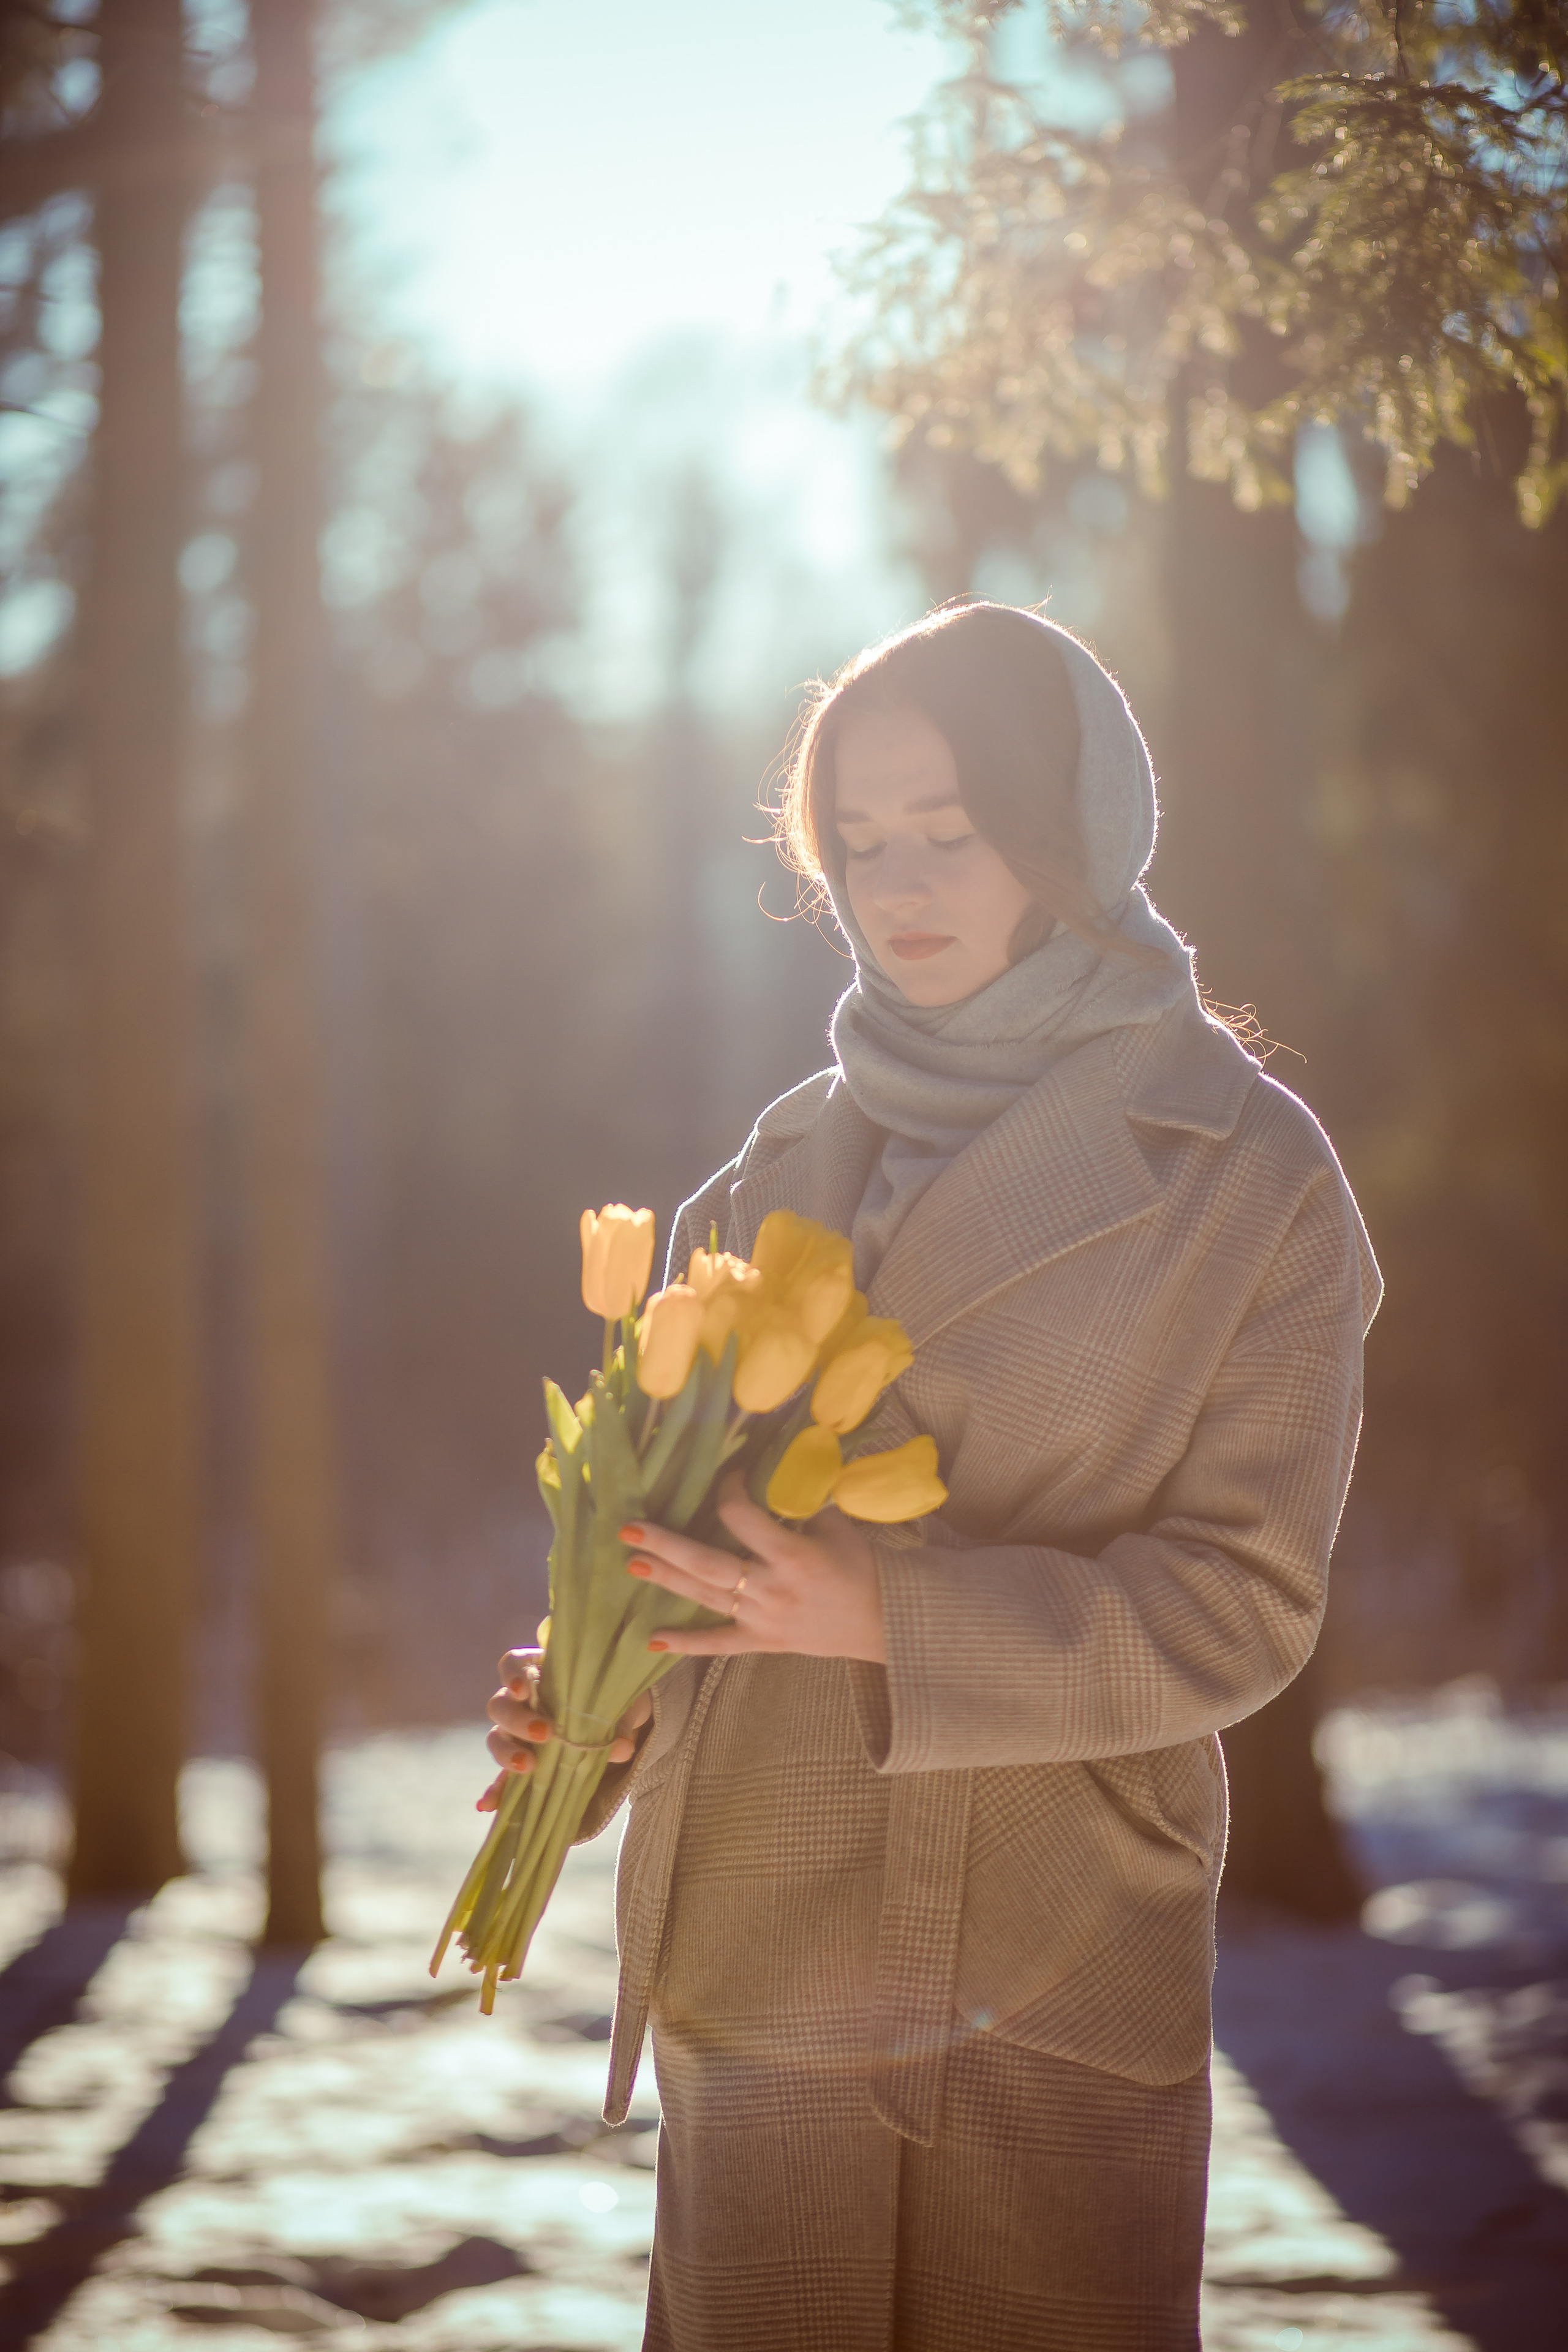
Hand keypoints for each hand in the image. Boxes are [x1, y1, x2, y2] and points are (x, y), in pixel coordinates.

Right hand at [477, 1648, 652, 1812]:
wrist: (621, 1725)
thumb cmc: (615, 1699)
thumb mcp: (624, 1704)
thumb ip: (622, 1721)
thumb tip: (622, 1748)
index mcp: (541, 1673)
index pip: (514, 1664)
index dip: (512, 1674)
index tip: (522, 1689)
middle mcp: (522, 1702)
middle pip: (501, 1704)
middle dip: (518, 1719)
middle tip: (544, 1733)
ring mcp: (518, 1733)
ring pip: (498, 1737)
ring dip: (507, 1753)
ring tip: (528, 1767)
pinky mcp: (521, 1763)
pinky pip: (502, 1777)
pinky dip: (496, 1790)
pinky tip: (489, 1804)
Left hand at [620, 1474, 885, 1663]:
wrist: (885, 1622)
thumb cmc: (861, 1567)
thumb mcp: (837, 1526)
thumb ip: (800, 1501)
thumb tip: (770, 1467)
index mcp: (793, 1555)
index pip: (743, 1520)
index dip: (729, 1492)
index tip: (729, 1475)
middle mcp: (771, 1589)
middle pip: (709, 1565)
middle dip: (667, 1546)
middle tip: (629, 1529)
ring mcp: (763, 1619)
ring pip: (706, 1599)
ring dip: (667, 1581)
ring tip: (632, 1563)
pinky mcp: (762, 1641)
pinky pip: (719, 1644)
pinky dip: (686, 1645)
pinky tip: (651, 1640)